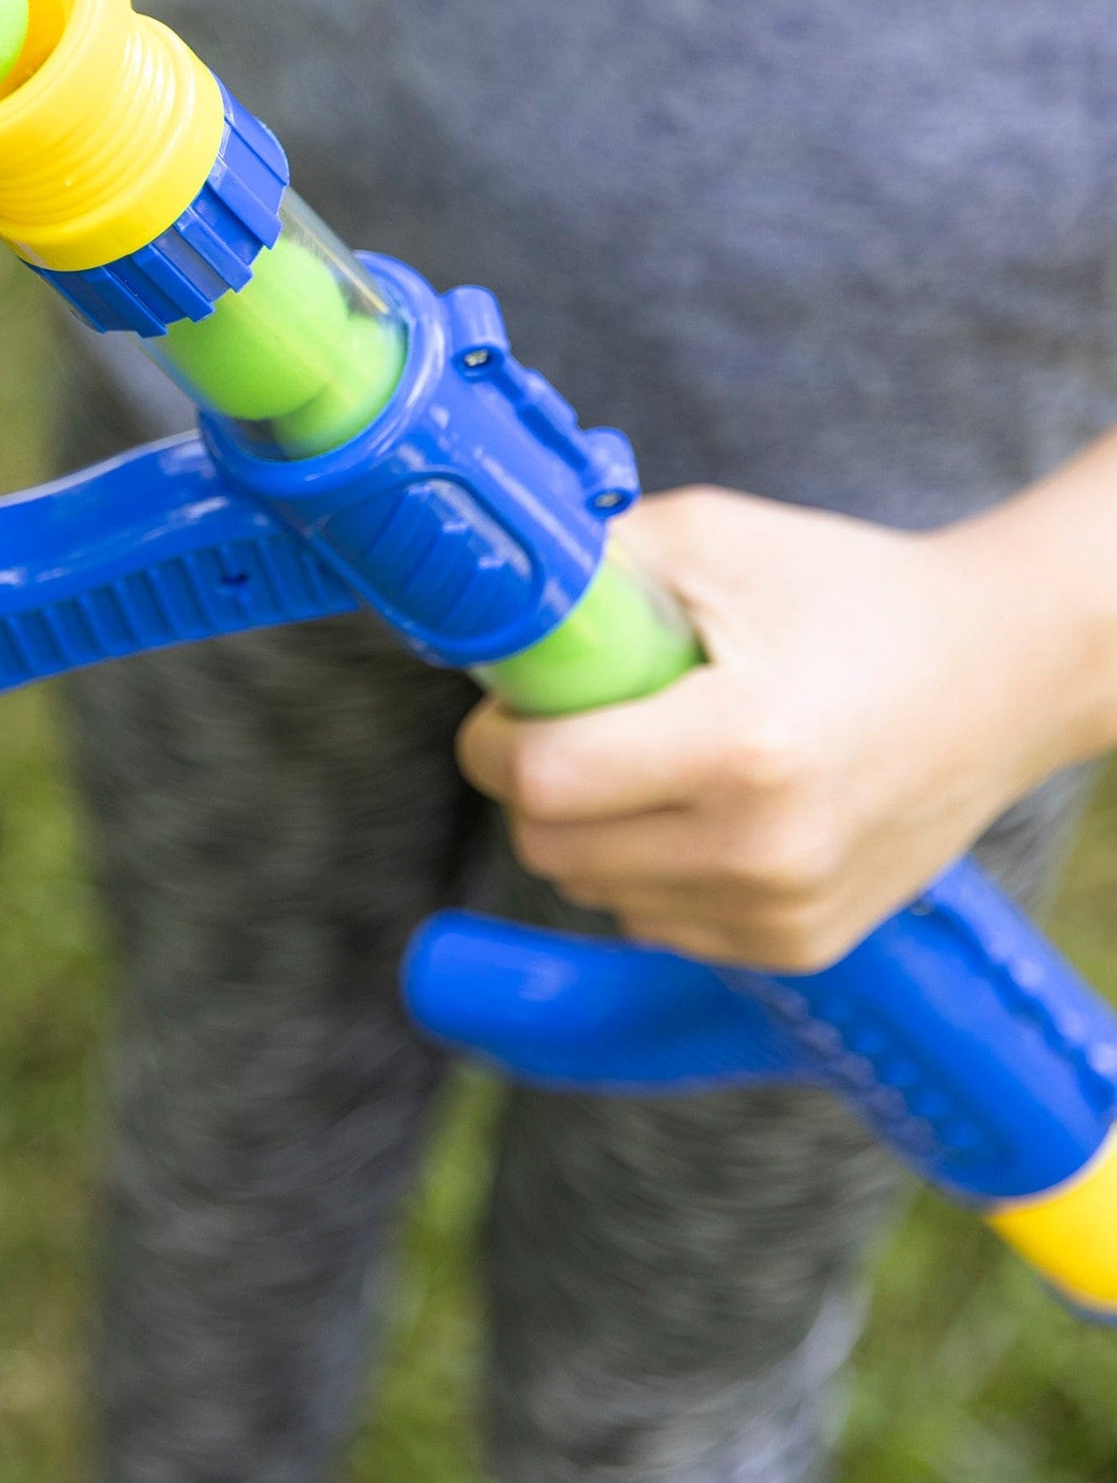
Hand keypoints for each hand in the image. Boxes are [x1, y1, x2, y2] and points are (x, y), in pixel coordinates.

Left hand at [458, 486, 1085, 970]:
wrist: (999, 673)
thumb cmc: (848, 592)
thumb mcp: (710, 538)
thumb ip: (588, 572)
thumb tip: (486, 601)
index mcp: (744, 746)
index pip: (544, 781)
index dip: (495, 737)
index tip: (504, 703)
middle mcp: (765, 850)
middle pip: (551, 849)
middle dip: (530, 783)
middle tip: (567, 723)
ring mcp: (783, 913)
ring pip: (594, 892)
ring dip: (588, 829)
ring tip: (648, 755)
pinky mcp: (797, 946)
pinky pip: (653, 920)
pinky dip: (645, 866)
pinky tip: (698, 803)